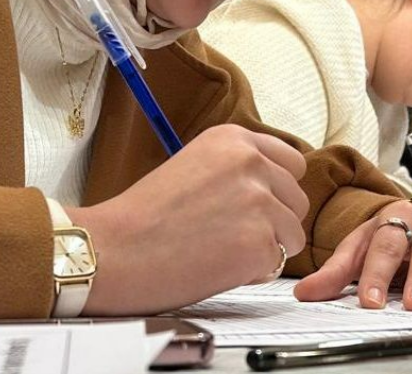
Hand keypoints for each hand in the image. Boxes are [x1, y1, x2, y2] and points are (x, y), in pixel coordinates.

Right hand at [72, 124, 307, 314]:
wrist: (114, 249)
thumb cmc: (144, 216)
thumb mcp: (193, 166)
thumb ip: (235, 169)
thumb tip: (274, 190)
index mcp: (234, 139)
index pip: (291, 163)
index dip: (276, 190)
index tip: (254, 206)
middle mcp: (252, 163)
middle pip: (297, 199)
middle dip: (274, 222)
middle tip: (231, 234)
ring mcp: (259, 202)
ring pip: (293, 234)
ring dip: (266, 248)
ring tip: (220, 250)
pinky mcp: (259, 243)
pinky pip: (275, 263)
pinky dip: (252, 272)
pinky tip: (216, 266)